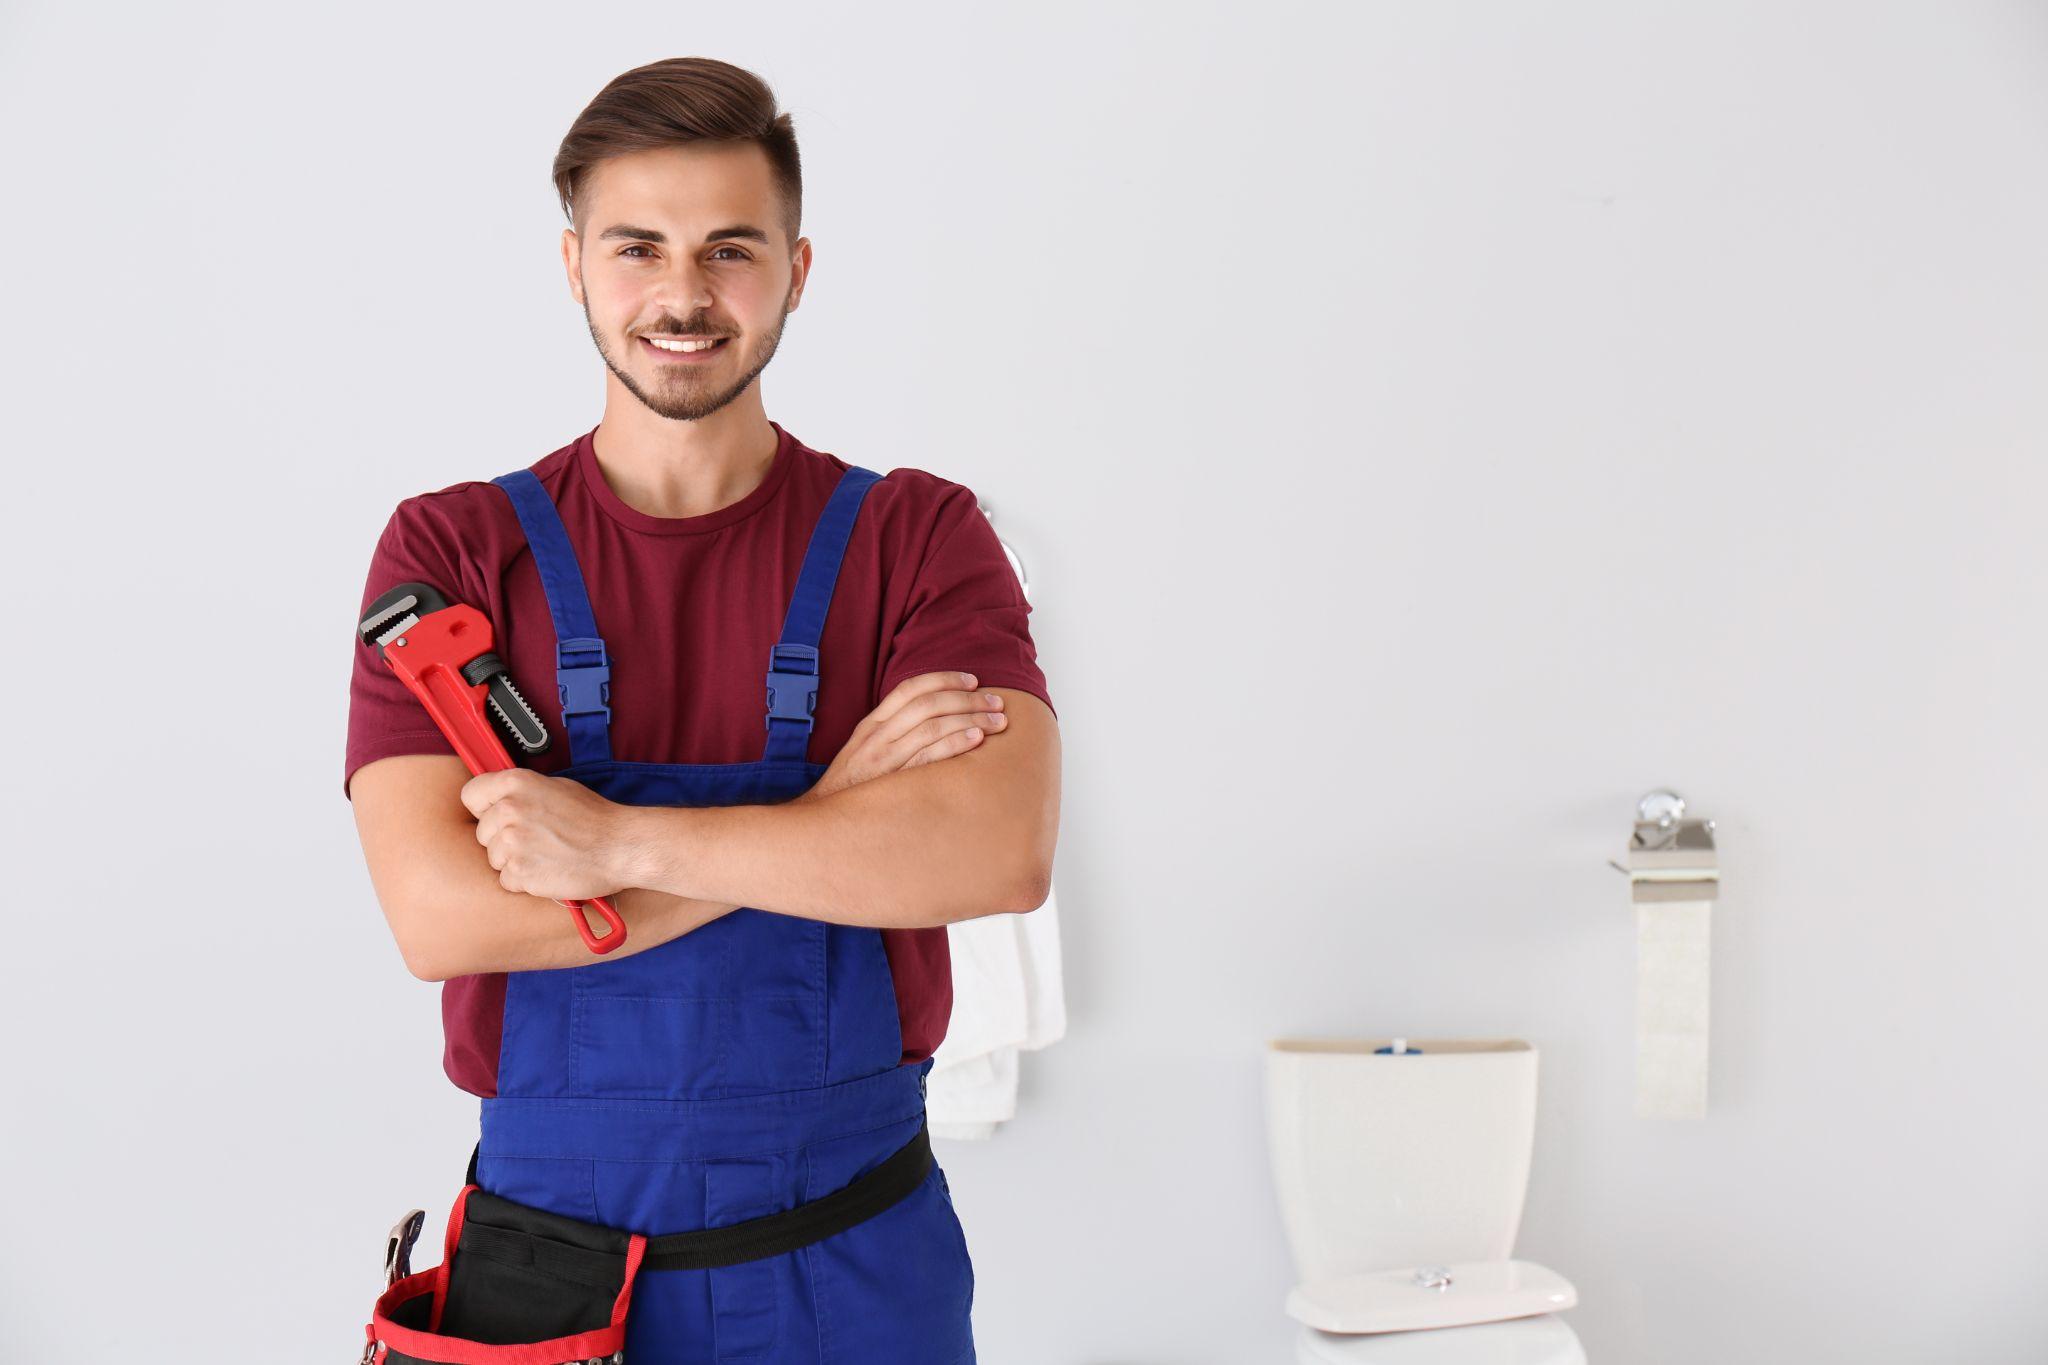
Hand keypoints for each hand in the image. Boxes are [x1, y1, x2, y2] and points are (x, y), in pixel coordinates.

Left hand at [460, 767, 633, 901]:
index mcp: (516, 783)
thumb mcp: (556, 787)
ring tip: (545, 855)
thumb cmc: (594, 818)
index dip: (484, 808)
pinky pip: (506, 881)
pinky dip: (524, 881)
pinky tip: (547, 870)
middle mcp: (509, 810)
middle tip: (535, 839)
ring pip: (493, 859)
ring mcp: (512, 843)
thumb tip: (498, 800)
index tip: (498, 816)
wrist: (620, 847)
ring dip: (514, 861)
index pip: (471, 795)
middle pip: (482, 833)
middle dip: (503, 839)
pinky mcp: (520, 872)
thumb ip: (521, 792)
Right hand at [795, 671, 1006, 803]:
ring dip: (971, 718)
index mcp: (872, 725)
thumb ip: (894, 733)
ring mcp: (885, 759)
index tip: (973, 680)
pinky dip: (955, 744)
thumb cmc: (853, 788)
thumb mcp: (865, 752)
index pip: (910, 688)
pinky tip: (976, 739)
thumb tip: (935, 720)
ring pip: (933, 725)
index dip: (944, 679)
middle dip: (967, 699)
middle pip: (929, 704)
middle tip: (996, 701)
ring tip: (998, 721)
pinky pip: (929, 756)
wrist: (823, 823)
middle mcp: (878, 736)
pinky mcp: (893, 782)